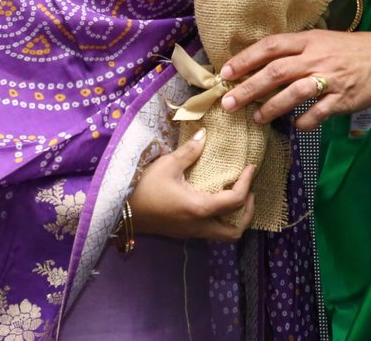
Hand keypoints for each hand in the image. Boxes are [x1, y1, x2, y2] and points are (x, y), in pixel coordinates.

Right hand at [127, 130, 255, 241]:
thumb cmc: (143, 188)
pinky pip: (209, 230)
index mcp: (199, 208)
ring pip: (222, 235)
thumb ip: (189, 152)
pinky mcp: (182, 232)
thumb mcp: (167, 165)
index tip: (251, 167)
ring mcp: (190, 233)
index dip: (247, 183)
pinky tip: (213, 200)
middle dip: (247, 214)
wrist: (119, 212)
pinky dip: (219, 219)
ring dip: (234, 218)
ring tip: (234, 196)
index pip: (235, 200)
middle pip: (234, 232)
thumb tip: (204, 135)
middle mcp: (198, 226)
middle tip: (249, 192)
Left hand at [219, 29, 370, 131]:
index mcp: (310, 39)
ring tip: (257, 118)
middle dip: (248, 88)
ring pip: (293, 94)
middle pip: (275, 72)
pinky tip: (295, 127)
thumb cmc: (355, 50)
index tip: (226, 73)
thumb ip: (299, 50)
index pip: (271, 46)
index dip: (246, 59)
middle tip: (228, 103)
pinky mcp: (343, 99)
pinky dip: (303, 122)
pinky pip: (317, 114)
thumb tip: (265, 63)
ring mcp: (330, 79)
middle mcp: (317, 57)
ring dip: (270, 108)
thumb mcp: (325, 40)